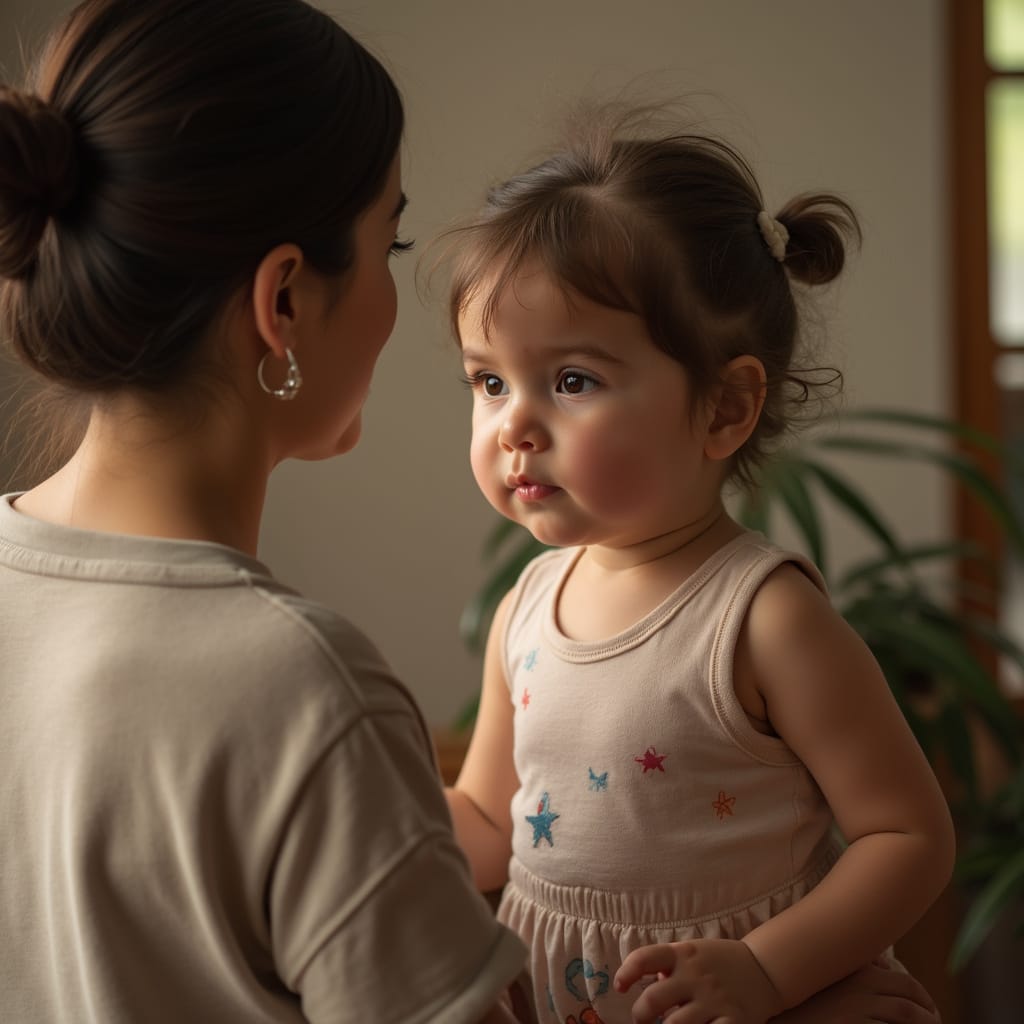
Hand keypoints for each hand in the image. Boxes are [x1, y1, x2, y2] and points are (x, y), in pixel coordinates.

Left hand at [613, 938, 782, 1023]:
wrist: (763, 969)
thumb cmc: (718, 962)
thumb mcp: (691, 952)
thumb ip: (666, 965)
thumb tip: (637, 984)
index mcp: (682, 954)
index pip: (644, 958)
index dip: (626, 973)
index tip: (620, 987)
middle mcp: (695, 975)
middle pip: (653, 1000)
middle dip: (640, 1015)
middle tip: (642, 1021)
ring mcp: (714, 1000)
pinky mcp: (732, 1021)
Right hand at [770, 958, 940, 1023]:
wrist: (776, 1016)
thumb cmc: (801, 999)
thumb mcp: (825, 975)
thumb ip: (852, 966)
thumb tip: (881, 959)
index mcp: (856, 971)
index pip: (905, 982)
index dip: (924, 998)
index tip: (930, 1010)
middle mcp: (859, 987)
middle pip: (910, 999)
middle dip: (930, 1014)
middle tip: (936, 1023)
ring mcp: (857, 1011)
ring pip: (907, 1016)